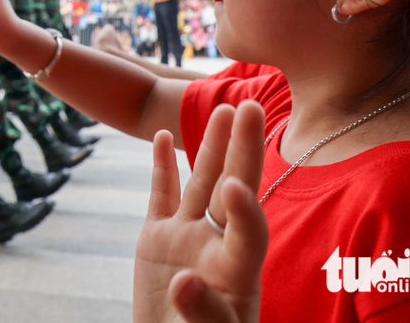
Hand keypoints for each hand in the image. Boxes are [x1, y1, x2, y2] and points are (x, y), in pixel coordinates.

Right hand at [134, 101, 267, 322]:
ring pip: (202, 183)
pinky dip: (163, 166)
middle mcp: (215, 247)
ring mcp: (186, 239)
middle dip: (244, 149)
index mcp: (235, 273)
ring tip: (222, 108)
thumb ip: (205, 313)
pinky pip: (162, 195)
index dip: (246, 211)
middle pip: (232, 189)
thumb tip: (185, 280)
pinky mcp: (157, 240)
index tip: (239, 189)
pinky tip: (162, 136)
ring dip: (211, 145)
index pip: (248, 234)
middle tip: (252, 107)